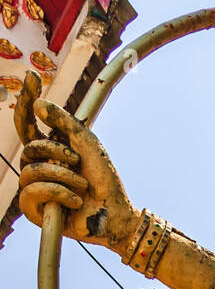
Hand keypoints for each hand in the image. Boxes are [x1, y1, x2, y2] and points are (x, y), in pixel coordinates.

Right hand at [17, 82, 135, 250]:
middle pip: (30, 148)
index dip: (26, 100)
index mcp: (48, 150)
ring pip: (32, 171)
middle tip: (79, 162)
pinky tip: (76, 201)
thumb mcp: (86, 143)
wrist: (114, 212)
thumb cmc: (103, 179)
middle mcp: (38, 167)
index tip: (32, 76)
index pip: (27, 124)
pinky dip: (58, 193)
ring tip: (82, 186)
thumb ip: (63, 121)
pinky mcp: (35, 210)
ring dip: (63, 176)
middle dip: (57, 153)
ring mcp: (35, 189)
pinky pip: (33, 192)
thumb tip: (38, 105)